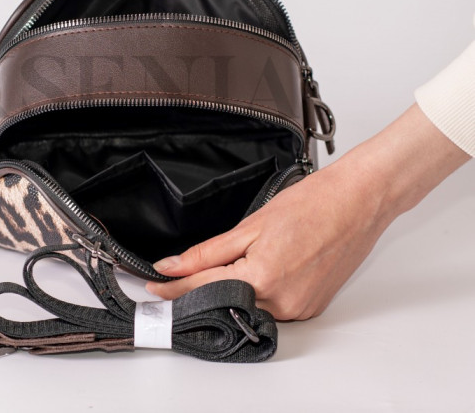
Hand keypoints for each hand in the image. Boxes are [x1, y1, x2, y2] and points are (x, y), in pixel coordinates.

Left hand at [146, 105, 469, 319]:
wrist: (358, 201)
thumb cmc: (312, 203)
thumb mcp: (251, 224)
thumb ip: (208, 252)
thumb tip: (173, 266)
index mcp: (262, 278)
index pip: (202, 288)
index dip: (172, 289)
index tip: (152, 287)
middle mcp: (281, 302)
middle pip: (223, 302)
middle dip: (195, 293)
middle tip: (171, 282)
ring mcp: (298, 309)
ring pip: (246, 307)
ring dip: (224, 294)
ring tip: (205, 276)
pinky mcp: (310, 308)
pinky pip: (270, 307)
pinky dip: (253, 294)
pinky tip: (245, 277)